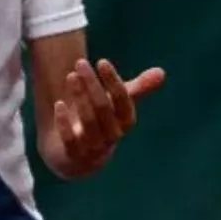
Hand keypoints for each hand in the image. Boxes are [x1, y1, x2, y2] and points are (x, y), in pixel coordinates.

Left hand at [53, 58, 165, 175]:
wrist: (78, 157)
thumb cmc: (101, 122)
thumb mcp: (117, 105)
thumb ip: (136, 89)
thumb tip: (162, 72)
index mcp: (125, 122)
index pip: (123, 101)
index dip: (114, 82)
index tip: (101, 62)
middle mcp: (112, 135)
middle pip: (104, 108)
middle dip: (92, 84)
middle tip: (80, 63)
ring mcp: (93, 148)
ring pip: (88, 122)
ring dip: (79, 97)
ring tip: (71, 76)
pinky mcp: (74, 156)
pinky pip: (71, 141)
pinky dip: (64, 123)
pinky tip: (58, 104)